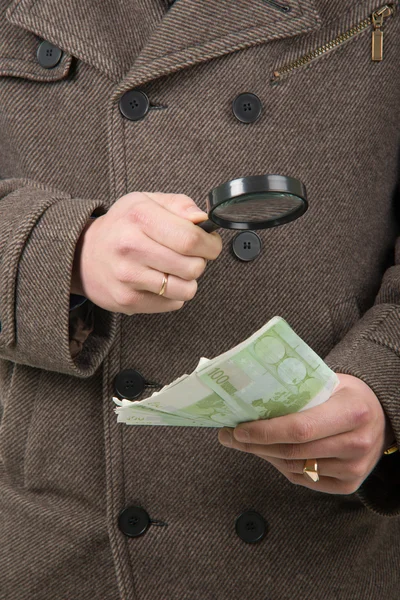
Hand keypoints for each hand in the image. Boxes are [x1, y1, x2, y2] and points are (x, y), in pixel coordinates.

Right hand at [71, 192, 221, 313]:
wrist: (82, 254)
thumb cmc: (121, 226)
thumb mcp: (146, 202)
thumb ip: (179, 205)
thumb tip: (203, 219)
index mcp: (139, 216)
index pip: (190, 238)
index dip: (210, 244)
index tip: (210, 244)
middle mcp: (131, 246)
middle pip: (192, 266)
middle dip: (200, 262)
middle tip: (190, 257)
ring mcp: (128, 277)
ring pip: (186, 289)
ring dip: (187, 281)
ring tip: (173, 270)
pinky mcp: (128, 300)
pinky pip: (172, 304)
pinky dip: (172, 295)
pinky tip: (157, 281)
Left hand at [218, 374, 395, 493]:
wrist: (380, 417)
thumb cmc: (345, 395)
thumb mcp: (329, 382)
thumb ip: (296, 390)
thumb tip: (248, 395)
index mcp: (352, 411)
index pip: (299, 428)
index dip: (265, 432)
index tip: (239, 428)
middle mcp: (357, 443)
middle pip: (293, 452)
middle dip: (255, 445)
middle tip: (229, 436)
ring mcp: (355, 468)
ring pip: (296, 468)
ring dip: (265, 456)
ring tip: (244, 442)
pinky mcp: (350, 485)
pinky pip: (305, 480)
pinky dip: (283, 467)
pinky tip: (270, 453)